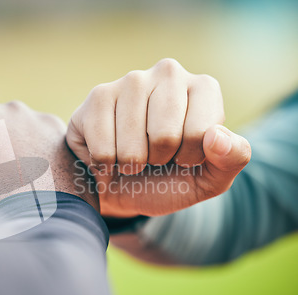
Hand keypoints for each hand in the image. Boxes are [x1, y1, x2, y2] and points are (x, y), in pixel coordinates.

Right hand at [66, 58, 250, 216]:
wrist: (123, 186)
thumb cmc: (168, 178)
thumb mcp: (209, 178)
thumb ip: (231, 159)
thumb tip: (216, 137)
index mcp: (203, 88)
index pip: (201, 133)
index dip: (190, 158)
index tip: (182, 156)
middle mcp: (168, 73)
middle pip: (164, 136)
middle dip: (158, 160)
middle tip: (154, 157)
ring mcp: (129, 81)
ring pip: (131, 146)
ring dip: (130, 164)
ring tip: (130, 154)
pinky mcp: (97, 97)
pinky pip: (103, 149)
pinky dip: (106, 164)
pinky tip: (108, 152)